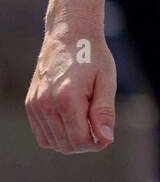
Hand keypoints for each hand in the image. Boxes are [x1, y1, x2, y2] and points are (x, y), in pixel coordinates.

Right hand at [26, 25, 116, 152]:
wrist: (68, 35)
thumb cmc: (91, 56)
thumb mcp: (106, 81)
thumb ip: (104, 112)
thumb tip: (105, 139)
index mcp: (66, 99)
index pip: (80, 141)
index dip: (96, 143)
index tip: (105, 132)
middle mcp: (46, 104)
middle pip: (66, 146)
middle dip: (84, 142)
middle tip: (96, 122)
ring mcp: (35, 105)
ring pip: (52, 143)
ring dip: (70, 139)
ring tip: (84, 116)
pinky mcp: (30, 104)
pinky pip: (42, 135)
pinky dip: (57, 134)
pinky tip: (70, 118)